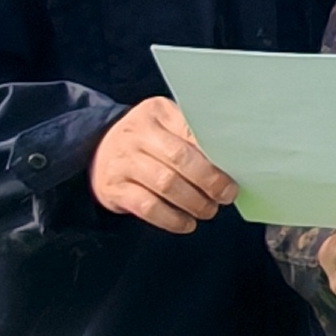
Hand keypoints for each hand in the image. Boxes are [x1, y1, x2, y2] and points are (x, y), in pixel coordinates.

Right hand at [90, 96, 233, 233]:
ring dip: (194, 202)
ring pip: (166, 184)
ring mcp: (123, 161)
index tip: (236, 169)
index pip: (192, 130)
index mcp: (157, 112)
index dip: (216, 153)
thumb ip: (194, 138)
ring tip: (209, 210)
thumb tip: (233, 163)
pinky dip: (172, 219)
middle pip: (180, 158)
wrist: (99, 152)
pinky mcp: (114, 189)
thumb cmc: (149, 142)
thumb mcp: (167, 127)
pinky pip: (148, 207)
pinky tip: (187, 223)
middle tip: (226, 195)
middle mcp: (137, 133)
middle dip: (210, 181)